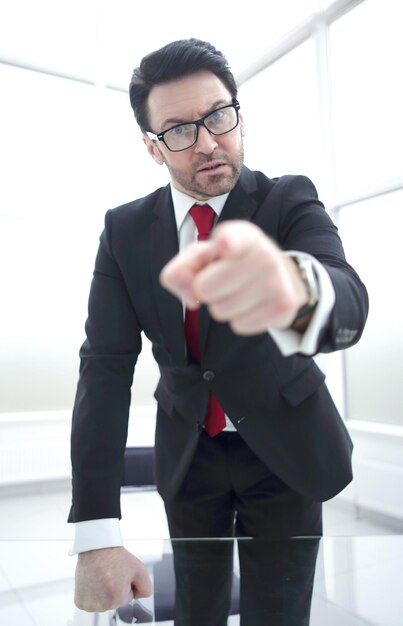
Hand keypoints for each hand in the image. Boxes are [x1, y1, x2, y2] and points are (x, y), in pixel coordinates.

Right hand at [74, 546, 152, 611]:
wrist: (96, 547)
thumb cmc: (115, 557)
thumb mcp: (140, 570)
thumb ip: (146, 589)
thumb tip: (139, 597)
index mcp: (115, 600)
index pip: (128, 598)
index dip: (126, 584)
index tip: (120, 574)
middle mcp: (100, 605)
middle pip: (115, 601)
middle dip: (115, 589)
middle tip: (111, 574)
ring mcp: (88, 604)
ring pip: (103, 602)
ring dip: (103, 591)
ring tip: (102, 576)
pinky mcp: (79, 601)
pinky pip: (91, 601)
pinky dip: (93, 592)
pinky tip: (94, 581)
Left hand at [160, 221, 308, 334]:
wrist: (283, 276)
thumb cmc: (234, 263)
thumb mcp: (206, 255)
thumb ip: (182, 268)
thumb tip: (189, 293)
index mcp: (244, 236)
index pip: (234, 238)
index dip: (227, 242)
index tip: (225, 244)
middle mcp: (264, 256)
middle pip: (205, 288)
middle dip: (205, 290)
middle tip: (221, 281)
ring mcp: (277, 283)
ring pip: (221, 311)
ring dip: (223, 306)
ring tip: (238, 291)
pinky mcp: (283, 309)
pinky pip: (239, 325)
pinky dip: (240, 319)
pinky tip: (252, 304)